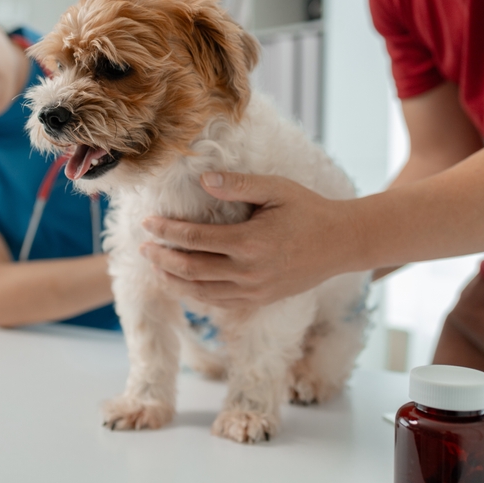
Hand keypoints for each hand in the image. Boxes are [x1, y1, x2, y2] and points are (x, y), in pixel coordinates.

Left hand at [140, 172, 362, 308]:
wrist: (341, 243)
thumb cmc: (308, 210)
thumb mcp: (275, 189)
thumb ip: (237, 184)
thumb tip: (203, 179)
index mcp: (250, 243)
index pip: (194, 239)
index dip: (167, 231)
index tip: (147, 223)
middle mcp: (249, 272)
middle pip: (191, 270)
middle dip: (162, 259)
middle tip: (142, 247)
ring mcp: (254, 291)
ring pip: (201, 292)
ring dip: (173, 280)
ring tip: (155, 266)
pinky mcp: (260, 300)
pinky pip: (218, 303)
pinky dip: (195, 294)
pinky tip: (182, 283)